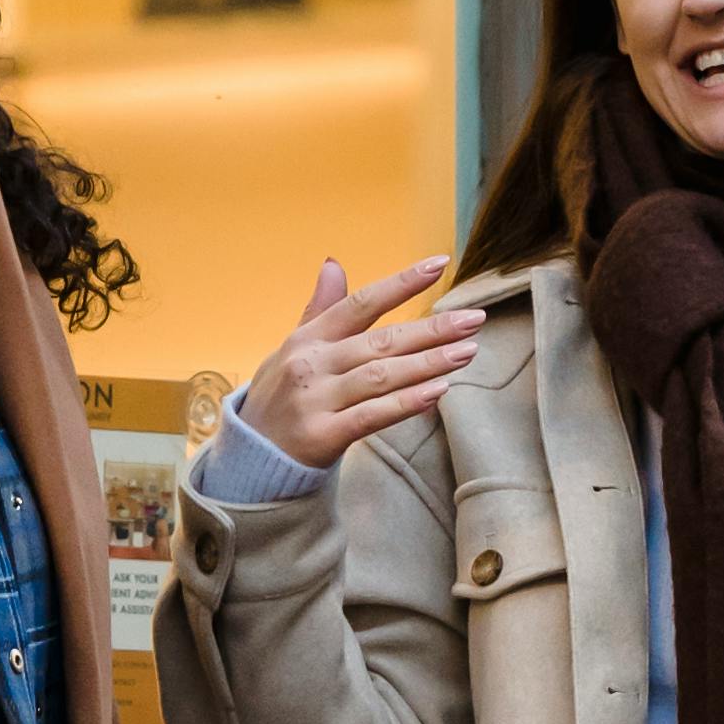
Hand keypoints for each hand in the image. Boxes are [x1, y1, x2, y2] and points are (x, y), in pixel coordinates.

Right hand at [229, 254, 484, 470]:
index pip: (361, 303)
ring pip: (382, 376)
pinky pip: (372, 416)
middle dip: (431, 330)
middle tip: (473, 320)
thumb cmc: (278, 398)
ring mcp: (317, 400)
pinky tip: (439, 391)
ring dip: (428, 363)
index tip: (439, 264)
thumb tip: (333, 264)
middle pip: (381, 341)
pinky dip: (407, 403)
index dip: (401, 283)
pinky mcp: (322, 436)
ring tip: (467, 351)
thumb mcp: (291, 348)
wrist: (249, 459)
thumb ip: (319, 309)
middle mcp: (312, 364)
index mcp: (308, 339)